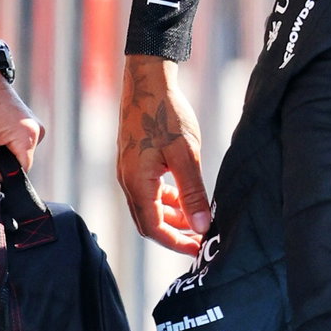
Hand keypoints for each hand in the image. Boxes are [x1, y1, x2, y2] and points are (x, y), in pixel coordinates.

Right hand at [117, 55, 210, 252]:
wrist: (147, 80)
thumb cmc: (165, 113)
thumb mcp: (185, 154)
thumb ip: (193, 192)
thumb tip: (202, 225)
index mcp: (136, 183)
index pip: (154, 229)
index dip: (176, 243)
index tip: (199, 249)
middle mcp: (128, 181)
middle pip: (149, 223)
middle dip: (175, 235)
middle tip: (201, 240)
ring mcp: (129, 172)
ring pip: (150, 208)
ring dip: (172, 219)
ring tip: (198, 221)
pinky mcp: (135, 162)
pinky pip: (149, 192)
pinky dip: (167, 202)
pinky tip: (186, 199)